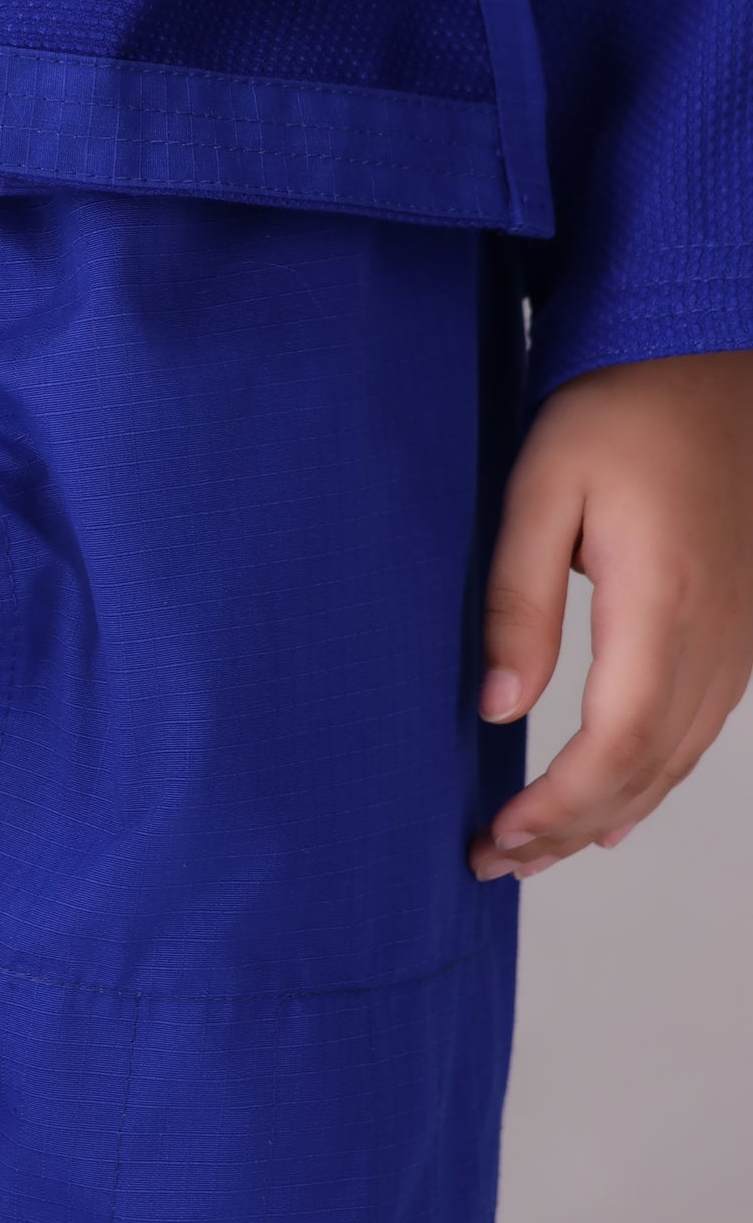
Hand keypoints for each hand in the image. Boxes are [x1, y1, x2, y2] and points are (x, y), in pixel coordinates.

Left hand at [472, 350, 752, 879]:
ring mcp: (741, 637)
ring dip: (607, 813)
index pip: (620, 742)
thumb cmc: (621, 409)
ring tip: (537, 849)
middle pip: (651, 770)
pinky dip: (653, 779)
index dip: (562, 805)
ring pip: (680, 760)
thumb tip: (496, 706)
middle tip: (495, 860)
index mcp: (664, 601)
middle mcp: (717, 635)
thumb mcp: (542, 485)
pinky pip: (703, 731)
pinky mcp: (742, 630)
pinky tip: (615, 807)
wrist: (708, 362)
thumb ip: (516, 598)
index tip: (502, 835)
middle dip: (571, 830)